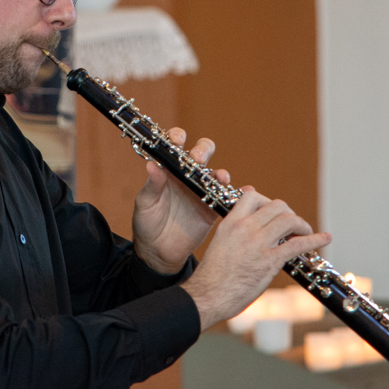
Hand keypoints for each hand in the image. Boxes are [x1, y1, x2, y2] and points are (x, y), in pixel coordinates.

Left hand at [131, 128, 225, 274]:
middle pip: (202, 153)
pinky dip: (237, 193)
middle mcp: (187, 177)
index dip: (178, 137)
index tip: (178, 140)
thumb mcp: (145, 203)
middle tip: (198, 159)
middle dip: (203, 150)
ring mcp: (201, 192)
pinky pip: (227, 199)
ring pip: (216, 174)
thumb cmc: (146, 222)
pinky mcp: (212, 210)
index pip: (176, 146)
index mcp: (169, 170)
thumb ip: (151, 185)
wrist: (157, 252)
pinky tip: (244, 191)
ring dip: (220, 172)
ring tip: (220, 177)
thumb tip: (151, 165)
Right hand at [179, 190, 330, 330]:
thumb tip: (246, 225)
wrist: (208, 295)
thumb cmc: (213, 275)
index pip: (252, 196)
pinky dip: (314, 239)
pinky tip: (324, 239)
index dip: (267, 202)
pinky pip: (297, 244)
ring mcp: (258, 244)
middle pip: (276, 206)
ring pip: (289, 220)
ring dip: (302, 225)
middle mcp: (245, 228)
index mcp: (230, 222)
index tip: (273, 213)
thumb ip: (234, 231)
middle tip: (292, 226)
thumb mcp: (219, 243)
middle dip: (288, 213)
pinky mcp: (270, 261)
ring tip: (305, 232)